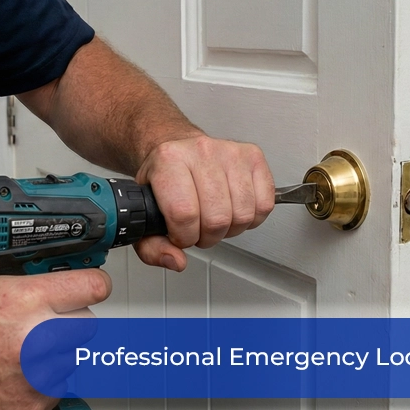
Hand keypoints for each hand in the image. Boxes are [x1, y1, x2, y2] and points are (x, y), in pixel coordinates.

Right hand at [0, 267, 110, 409]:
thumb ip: (15, 271)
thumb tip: (46, 261)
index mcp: (22, 301)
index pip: (92, 287)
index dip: (91, 283)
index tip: (89, 285)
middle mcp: (35, 339)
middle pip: (89, 323)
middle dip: (72, 318)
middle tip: (50, 319)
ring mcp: (35, 376)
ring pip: (75, 357)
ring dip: (58, 352)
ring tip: (25, 348)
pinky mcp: (31, 406)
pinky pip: (58, 388)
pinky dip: (43, 380)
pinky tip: (15, 372)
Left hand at [132, 135, 274, 270]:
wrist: (178, 148)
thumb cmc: (163, 178)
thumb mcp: (145, 211)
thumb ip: (151, 246)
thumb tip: (176, 261)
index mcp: (169, 160)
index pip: (184, 214)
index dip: (184, 237)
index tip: (181, 234)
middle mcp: (201, 151)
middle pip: (217, 218)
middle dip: (207, 236)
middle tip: (198, 229)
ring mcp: (231, 152)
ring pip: (243, 214)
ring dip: (229, 229)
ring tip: (215, 219)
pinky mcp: (253, 156)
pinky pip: (264, 204)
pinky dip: (251, 219)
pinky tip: (234, 211)